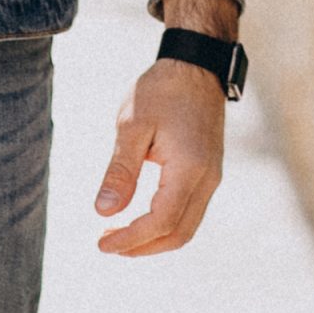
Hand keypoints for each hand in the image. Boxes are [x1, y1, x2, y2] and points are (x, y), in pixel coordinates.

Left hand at [94, 0, 235, 256]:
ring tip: (120, 235)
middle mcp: (207, 179)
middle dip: (142, 247)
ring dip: (154, 239)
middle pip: (178, 234)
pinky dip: (165, 224)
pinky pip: (190, 211)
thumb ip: (121, 171)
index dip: (131, 239)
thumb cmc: (162, 90)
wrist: (196, 65)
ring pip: (187, 227)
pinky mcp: (209, 172)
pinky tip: (141, 216)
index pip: (161, 221)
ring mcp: (212, 177)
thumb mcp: (133, 125)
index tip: (101, 242)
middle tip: (107, 244)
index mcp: (190, 168)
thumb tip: (104, 212)